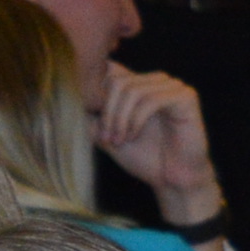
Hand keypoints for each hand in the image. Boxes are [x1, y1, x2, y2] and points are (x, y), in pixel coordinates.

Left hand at [91, 65, 218, 221]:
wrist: (172, 178)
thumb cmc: (142, 157)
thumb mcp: (105, 135)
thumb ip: (89, 116)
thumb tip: (64, 99)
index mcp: (137, 85)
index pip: (108, 72)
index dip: (94, 96)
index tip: (94, 125)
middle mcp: (154, 81)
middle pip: (116, 81)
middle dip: (107, 112)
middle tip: (108, 138)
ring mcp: (171, 86)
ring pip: (131, 89)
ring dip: (119, 119)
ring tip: (120, 140)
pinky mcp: (185, 96)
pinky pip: (151, 99)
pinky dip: (136, 120)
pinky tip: (134, 136)